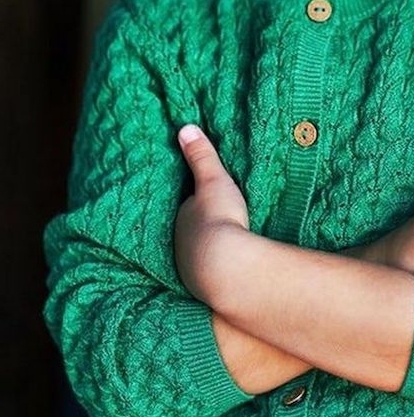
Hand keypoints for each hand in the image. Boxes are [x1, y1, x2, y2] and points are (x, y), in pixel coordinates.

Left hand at [174, 124, 248, 302]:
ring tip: (225, 249)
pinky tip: (229, 270)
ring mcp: (191, 269)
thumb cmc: (218, 219)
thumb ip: (201, 156)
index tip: (209, 201)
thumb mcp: (214, 181)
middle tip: (217, 225)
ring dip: (210, 252)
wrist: (226, 266)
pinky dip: (219, 270)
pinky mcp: (206, 288)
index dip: (198, 204)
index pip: (189, 208)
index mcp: (182, 218)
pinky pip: (211, 275)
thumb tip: (185, 128)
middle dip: (201, 230)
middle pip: (192, 233)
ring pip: (199, 256)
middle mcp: (181, 244)